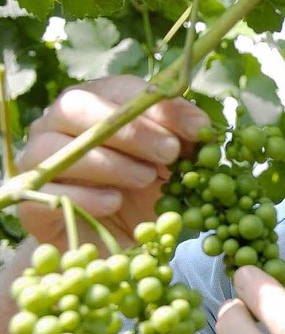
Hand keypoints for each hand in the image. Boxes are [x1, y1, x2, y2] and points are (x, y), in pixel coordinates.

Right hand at [15, 75, 209, 249]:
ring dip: (111, 162)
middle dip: (131, 130)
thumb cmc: (145, 193)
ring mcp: (39, 160)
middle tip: (170, 153)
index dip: (160, 107)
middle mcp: (59, 123)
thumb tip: (204, 128)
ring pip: (58, 147)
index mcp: (98, 104)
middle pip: (78, 107)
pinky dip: (87, 196)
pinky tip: (115, 202)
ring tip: (147, 179)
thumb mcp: (173, 167)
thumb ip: (186, 143)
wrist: (118, 243)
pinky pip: (50, 190)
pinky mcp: (30, 200)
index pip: (121, 90)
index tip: (197, 130)